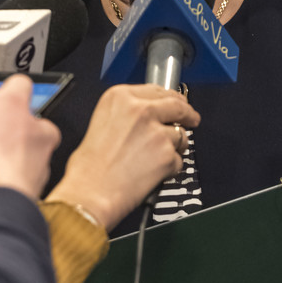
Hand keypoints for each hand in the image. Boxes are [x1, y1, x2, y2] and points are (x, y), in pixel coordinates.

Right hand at [0, 74, 60, 198]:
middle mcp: (38, 161)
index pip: (35, 117)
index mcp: (46, 135)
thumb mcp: (11, 99)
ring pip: (2, 159)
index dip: (15, 109)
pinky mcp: (3, 194)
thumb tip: (20, 82)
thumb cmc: (4, 151)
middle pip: (16, 139)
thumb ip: (18, 86)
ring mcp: (21, 180)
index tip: (0, 106)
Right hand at [46, 85, 200, 229]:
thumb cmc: (89, 167)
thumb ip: (127, 113)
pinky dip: (171, 168)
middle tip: (192, 119)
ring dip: (177, 146)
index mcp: (120, 97)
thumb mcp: (102, 122)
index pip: (157, 90)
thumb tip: (152, 115)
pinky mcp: (166, 154)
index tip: (177, 102)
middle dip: (187, 113)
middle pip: (177, 105)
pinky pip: (179, 160)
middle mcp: (140, 109)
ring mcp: (156, 132)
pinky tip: (154, 173)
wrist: (90, 193)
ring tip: (159, 158)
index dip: (171, 98)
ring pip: (181, 134)